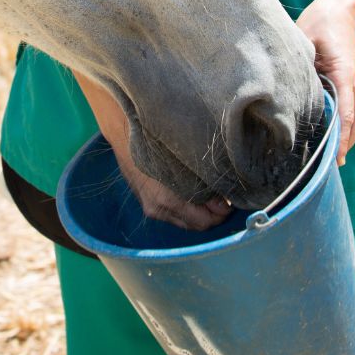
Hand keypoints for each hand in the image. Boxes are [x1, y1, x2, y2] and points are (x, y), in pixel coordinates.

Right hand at [73, 70, 231, 230]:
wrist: (123, 129)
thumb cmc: (156, 137)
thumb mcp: (182, 155)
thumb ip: (203, 178)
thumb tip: (223, 197)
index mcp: (168, 199)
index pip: (205, 221)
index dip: (222, 212)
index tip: (231, 198)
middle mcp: (159, 208)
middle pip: (197, 225)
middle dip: (213, 213)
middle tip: (224, 196)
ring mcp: (151, 208)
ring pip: (186, 222)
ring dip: (201, 212)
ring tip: (211, 194)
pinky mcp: (147, 203)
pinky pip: (174, 216)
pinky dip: (187, 209)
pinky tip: (193, 193)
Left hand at [296, 0, 354, 164]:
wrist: (341, 3)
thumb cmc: (321, 18)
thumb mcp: (304, 35)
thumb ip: (297, 59)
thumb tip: (282, 81)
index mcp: (343, 72)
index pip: (346, 111)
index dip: (341, 136)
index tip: (336, 157)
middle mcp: (352, 80)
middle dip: (345, 143)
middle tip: (330, 167)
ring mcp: (352, 80)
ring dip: (347, 135)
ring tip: (330, 157)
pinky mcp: (348, 77)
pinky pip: (351, 105)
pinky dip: (345, 122)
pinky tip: (330, 131)